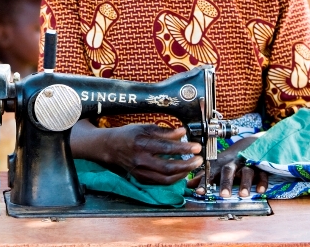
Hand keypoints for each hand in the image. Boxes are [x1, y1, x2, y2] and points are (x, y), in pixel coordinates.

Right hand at [71, 121, 202, 184]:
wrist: (111, 147)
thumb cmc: (129, 135)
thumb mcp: (145, 127)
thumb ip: (165, 131)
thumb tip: (183, 132)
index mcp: (142, 144)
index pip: (167, 148)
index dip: (184, 148)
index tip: (196, 147)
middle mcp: (141, 160)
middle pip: (168, 167)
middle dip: (187, 165)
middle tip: (199, 159)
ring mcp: (141, 172)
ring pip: (165, 179)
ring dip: (182, 173)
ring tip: (193, 166)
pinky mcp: (141, 179)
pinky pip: (160, 182)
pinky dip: (173, 178)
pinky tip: (181, 172)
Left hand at [186, 136, 267, 196]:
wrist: (249, 143)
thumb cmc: (230, 159)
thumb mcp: (217, 165)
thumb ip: (204, 176)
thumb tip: (188, 185)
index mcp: (221, 164)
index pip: (211, 172)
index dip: (205, 182)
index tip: (199, 191)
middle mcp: (234, 163)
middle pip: (229, 171)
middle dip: (226, 182)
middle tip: (223, 195)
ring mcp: (248, 164)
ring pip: (247, 172)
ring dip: (245, 183)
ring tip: (243, 194)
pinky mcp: (261, 167)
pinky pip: (262, 174)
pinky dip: (262, 182)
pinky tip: (260, 190)